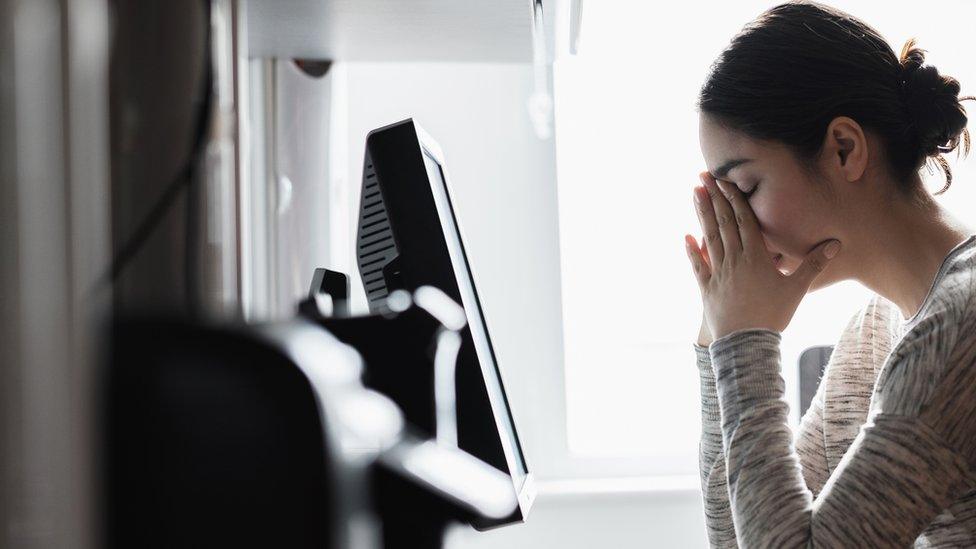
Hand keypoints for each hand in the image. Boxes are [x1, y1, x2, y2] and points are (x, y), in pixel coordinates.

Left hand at [683, 172, 840, 340]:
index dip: (735, 199)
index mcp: (755, 257)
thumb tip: (837, 243)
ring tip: (695, 193)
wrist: (747, 343)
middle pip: (723, 223)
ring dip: (701, 214)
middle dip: (714, 198)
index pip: (744, 220)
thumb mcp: (797, 288)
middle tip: (704, 176)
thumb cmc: (774, 315)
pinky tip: (686, 236)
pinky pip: (697, 266)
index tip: (726, 180)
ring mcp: (717, 273)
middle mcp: (734, 260)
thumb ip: (814, 264)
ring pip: (709, 238)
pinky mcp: (706, 288)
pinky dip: (691, 250)